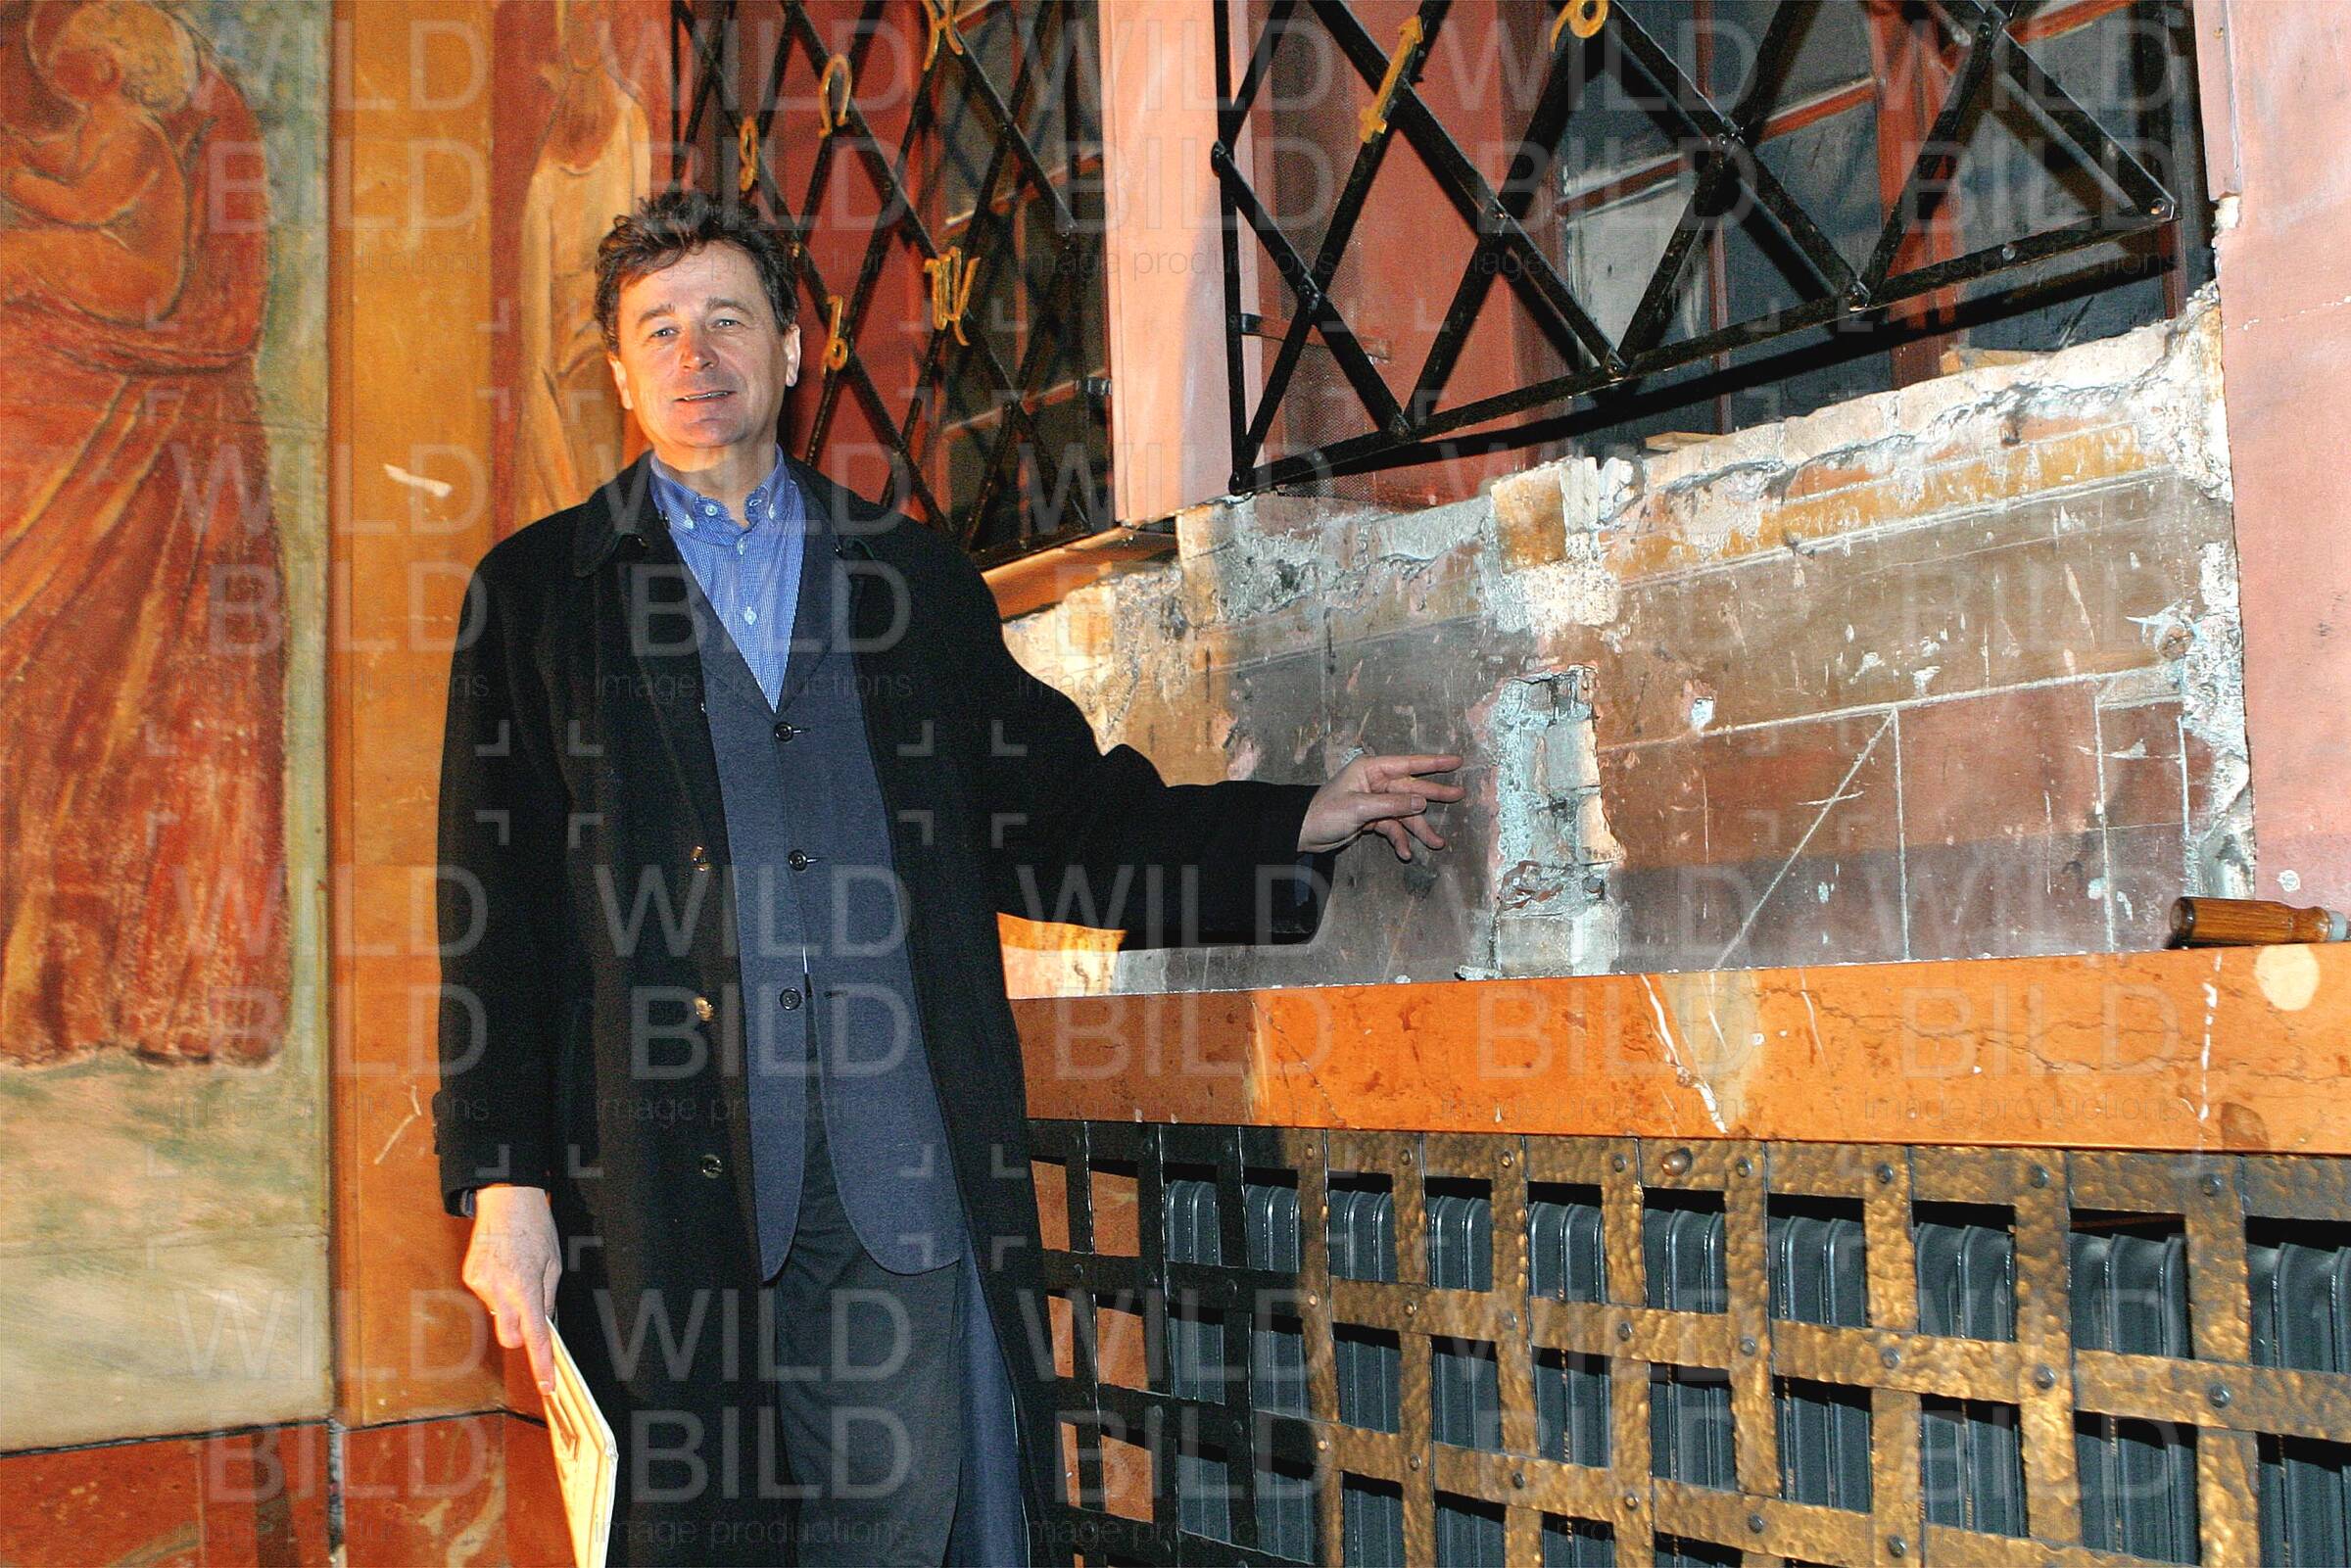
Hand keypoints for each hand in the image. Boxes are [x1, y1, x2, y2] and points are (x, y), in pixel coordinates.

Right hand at [459, 1183, 560, 1395]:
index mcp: (524, 1286)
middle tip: (531, 1309)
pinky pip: (488, 1296)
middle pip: (509, 1336)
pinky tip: (503, 1266)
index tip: (547, 1385)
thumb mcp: (553, 1263)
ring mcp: (479, 1284)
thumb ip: (548, 1297)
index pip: (535, 1336)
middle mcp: (498, 1289)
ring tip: (517, 1271)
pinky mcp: (469, 1277)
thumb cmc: (535, 1228)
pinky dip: (498, 1290)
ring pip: (498, 1314)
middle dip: (521, 1333)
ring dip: (510, 1304)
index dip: (542, 1363)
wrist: (504, 1199)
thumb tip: (545, 1326)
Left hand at [1298, 752, 1465, 860]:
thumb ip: (1392, 804)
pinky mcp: (1373, 819)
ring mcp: (1376, 801)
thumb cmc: (1325, 813)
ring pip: (1406, 813)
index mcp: (1370, 770)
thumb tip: (1422, 802)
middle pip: (1412, 787)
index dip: (1433, 763)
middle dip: (1434, 794)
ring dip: (1419, 829)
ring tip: (1437, 843)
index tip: (1456, 761)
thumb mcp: (1359, 808)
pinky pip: (1394, 827)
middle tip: (1460, 795)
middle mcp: (1376, 782)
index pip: (1408, 764)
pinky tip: (1405, 853)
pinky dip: (1400, 840)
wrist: (1305, 834)